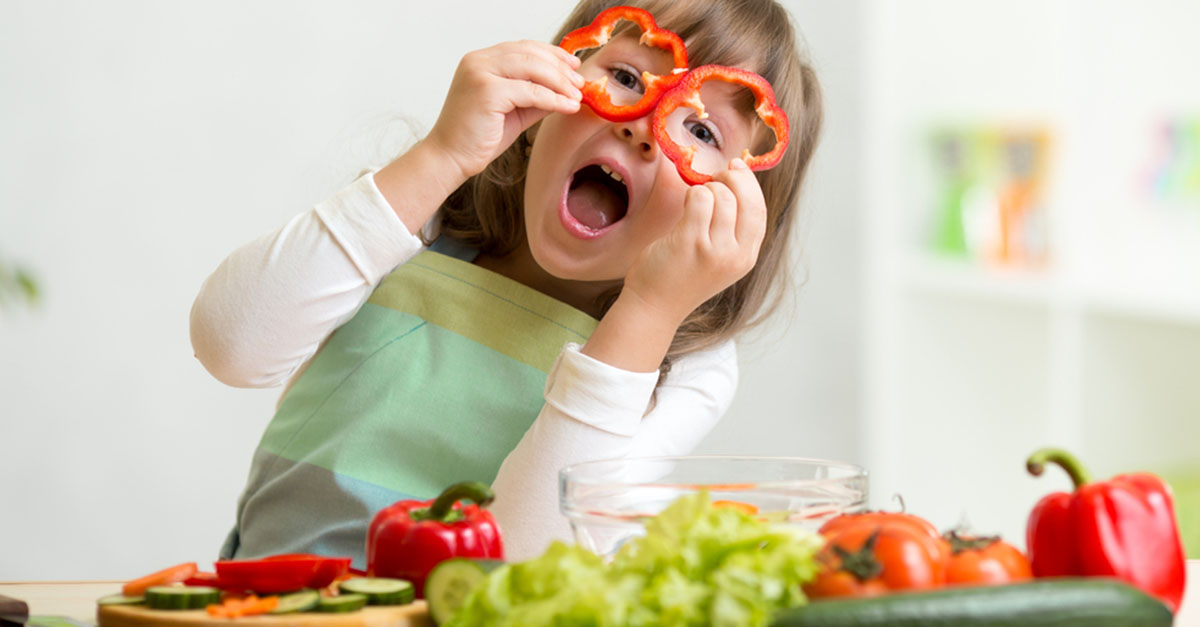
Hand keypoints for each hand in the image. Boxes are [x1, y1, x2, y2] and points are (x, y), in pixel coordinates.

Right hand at [426, 40, 583, 181]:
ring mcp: (480, 73)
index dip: (552, 53)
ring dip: (560, 82)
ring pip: (533, 68)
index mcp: (481, 60)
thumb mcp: (514, 110)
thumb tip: (568, 88)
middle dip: (560, 68)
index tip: (573, 65)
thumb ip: (536, 95)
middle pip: (531, 54)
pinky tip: (568, 107)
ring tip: (577, 95)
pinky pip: (531, 92)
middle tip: (580, 83)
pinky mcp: (487, 91)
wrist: (450, 158)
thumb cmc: (478, 137)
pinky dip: (554, 99)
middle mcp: (478, 61)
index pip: (523, 47)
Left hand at [623, 159, 768, 325]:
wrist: (655, 305)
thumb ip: (731, 229)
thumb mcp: (719, 258)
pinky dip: (692, 194)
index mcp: (746, 258)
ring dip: (705, 189)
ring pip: (721, 196)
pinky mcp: (690, 242)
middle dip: (731, 179)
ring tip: (694, 202)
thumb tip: (736, 180)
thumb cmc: (682, 275)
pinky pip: (698, 199)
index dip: (750, 185)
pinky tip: (684, 205)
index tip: (737, 168)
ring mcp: (714, 250)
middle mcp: (735, 255)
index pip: (759, 211)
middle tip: (714, 178)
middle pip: (747, 200)